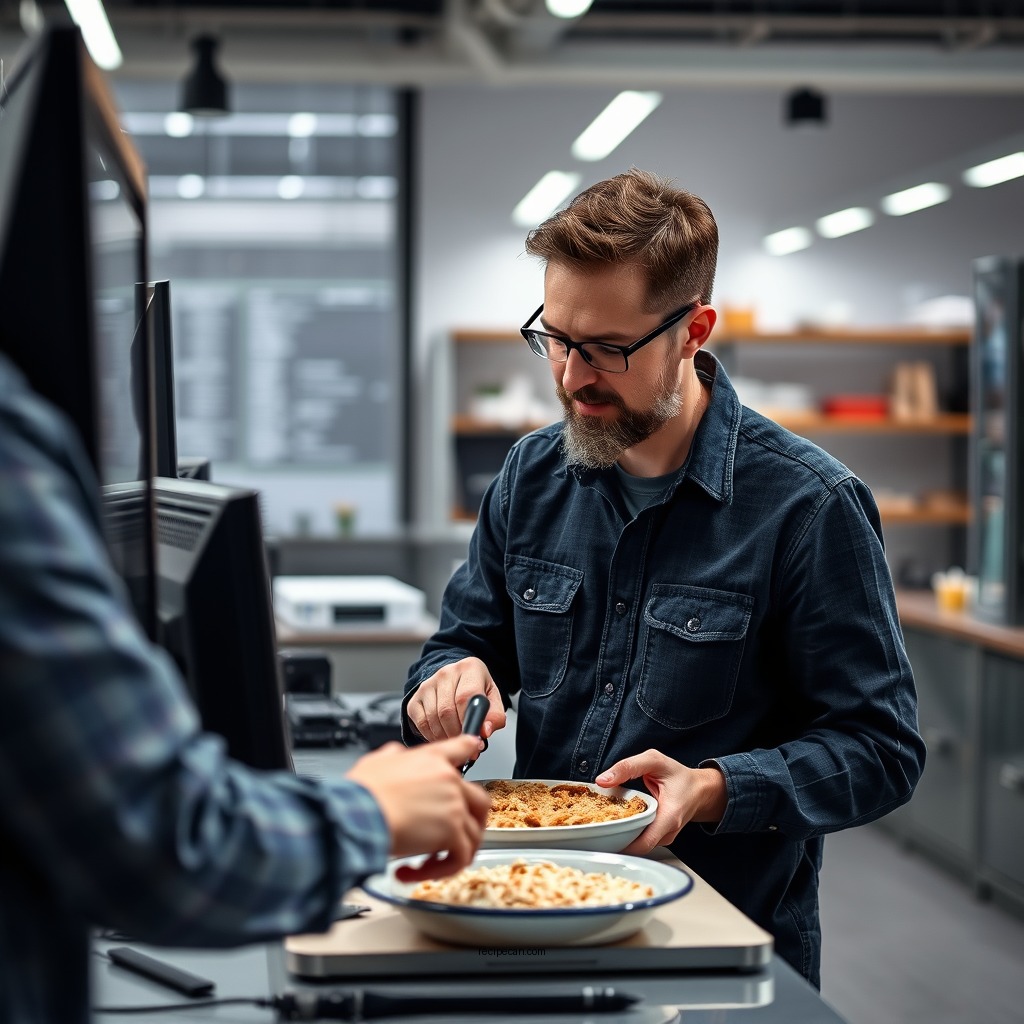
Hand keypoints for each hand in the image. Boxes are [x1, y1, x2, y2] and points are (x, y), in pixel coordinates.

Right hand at [346, 735, 490, 879]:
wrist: (359, 812)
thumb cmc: (361, 791)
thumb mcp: (376, 762)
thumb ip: (393, 757)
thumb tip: (395, 757)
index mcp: (431, 759)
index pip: (461, 747)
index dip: (469, 748)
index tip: (474, 749)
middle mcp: (449, 780)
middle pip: (480, 801)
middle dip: (472, 822)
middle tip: (458, 836)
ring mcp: (454, 805)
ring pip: (472, 835)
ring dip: (451, 854)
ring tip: (427, 864)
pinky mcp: (452, 832)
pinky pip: (460, 857)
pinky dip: (440, 870)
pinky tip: (413, 871)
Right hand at [406, 657, 506, 742]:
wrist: (457, 681)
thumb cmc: (476, 690)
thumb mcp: (493, 699)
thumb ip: (494, 716)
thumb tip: (484, 731)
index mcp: (470, 668)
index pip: (465, 696)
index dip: (469, 721)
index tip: (474, 736)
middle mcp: (446, 672)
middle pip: (447, 710)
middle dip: (457, 733)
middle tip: (464, 742)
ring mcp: (428, 684)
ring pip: (433, 718)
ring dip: (445, 736)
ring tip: (455, 740)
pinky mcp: (416, 697)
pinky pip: (421, 723)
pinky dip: (432, 735)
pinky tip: (442, 735)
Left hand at [595, 750, 726, 855]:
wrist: (700, 790)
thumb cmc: (679, 776)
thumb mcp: (655, 761)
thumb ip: (628, 767)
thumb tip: (602, 780)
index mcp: (669, 817)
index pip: (643, 843)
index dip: (619, 842)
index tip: (599, 836)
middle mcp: (667, 833)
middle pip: (635, 846)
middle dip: (613, 838)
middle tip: (591, 828)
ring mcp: (663, 838)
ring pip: (636, 844)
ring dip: (618, 835)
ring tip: (599, 824)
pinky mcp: (658, 837)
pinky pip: (640, 838)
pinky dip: (627, 831)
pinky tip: (614, 821)